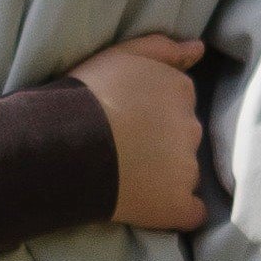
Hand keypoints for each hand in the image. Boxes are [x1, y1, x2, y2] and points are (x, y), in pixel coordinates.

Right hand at [70, 35, 206, 229]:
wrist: (61, 144)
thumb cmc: (84, 96)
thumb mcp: (120, 55)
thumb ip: (162, 48)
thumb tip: (199, 48)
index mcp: (180, 91)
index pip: (178, 104)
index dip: (150, 115)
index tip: (124, 121)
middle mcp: (191, 128)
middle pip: (183, 138)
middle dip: (160, 144)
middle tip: (120, 149)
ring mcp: (187, 169)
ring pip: (185, 173)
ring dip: (163, 176)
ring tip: (123, 176)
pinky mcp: (178, 205)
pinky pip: (190, 212)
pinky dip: (175, 210)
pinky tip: (147, 205)